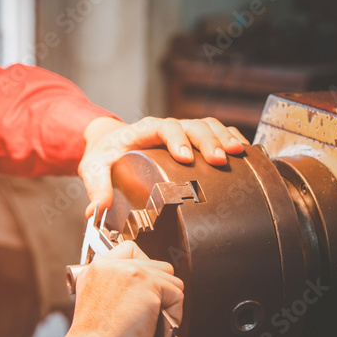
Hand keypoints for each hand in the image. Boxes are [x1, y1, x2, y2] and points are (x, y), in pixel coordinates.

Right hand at [6, 242, 183, 336]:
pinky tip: (155, 329)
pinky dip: (174, 315)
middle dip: (158, 290)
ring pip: (169, 278)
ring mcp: (129, 272)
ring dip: (167, 302)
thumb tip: (144, 291)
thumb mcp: (97, 307)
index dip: (143, 272)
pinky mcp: (146, 285)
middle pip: (155, 263)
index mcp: (95, 269)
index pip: (130, 250)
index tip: (142, 296)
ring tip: (150, 324)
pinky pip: (177, 294)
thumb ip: (115, 289)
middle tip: (146, 316)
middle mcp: (110, 265)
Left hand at [79, 116, 248, 217]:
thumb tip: (97, 211)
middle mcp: (166, 128)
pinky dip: (230, 137)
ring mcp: (181, 133)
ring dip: (224, 137)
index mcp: (144, 131)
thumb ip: (95, 188)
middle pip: (192, 126)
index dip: (177, 140)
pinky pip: (215, 131)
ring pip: (208, 126)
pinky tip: (244, 151)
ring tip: (237, 154)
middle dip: (208, 141)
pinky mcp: (191, 140)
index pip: (164, 128)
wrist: (107, 143)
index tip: (186, 158)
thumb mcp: (92, 169)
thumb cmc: (102, 155)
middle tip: (221, 160)